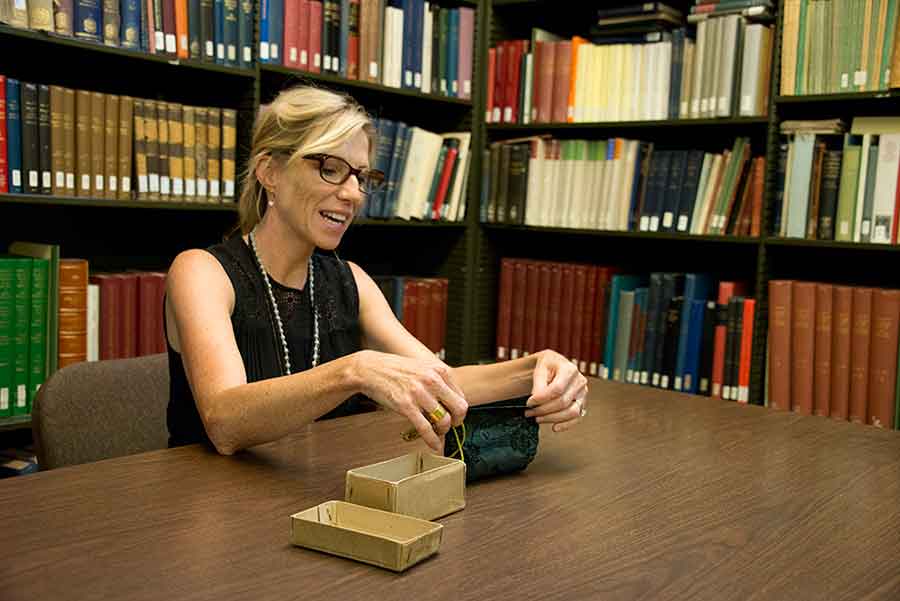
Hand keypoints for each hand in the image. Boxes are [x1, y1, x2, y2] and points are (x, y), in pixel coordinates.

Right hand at [353, 350, 467, 451]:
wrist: (370, 368)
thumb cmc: (395, 369)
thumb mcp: (423, 367)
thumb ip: (437, 380)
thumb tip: (450, 400)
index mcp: (439, 370)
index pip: (461, 396)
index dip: (458, 410)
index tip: (454, 416)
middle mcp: (432, 380)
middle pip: (459, 408)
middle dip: (457, 421)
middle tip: (450, 425)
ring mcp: (419, 393)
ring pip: (444, 420)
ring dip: (443, 431)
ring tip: (437, 432)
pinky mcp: (406, 406)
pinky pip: (425, 428)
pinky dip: (432, 440)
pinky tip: (434, 445)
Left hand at [524, 350, 587, 432]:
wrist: (554, 366)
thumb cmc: (546, 366)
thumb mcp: (540, 369)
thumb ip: (538, 385)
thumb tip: (536, 400)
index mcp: (569, 369)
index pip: (557, 389)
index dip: (542, 398)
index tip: (529, 402)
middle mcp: (580, 381)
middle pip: (563, 402)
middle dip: (543, 410)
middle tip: (529, 412)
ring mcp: (583, 393)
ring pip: (571, 412)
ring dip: (552, 418)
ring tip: (537, 418)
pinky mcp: (582, 403)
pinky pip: (577, 417)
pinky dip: (566, 425)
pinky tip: (554, 427)